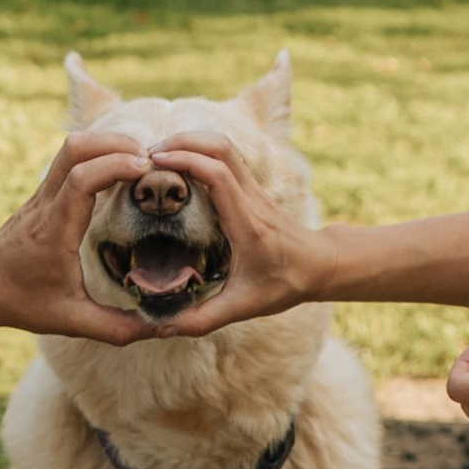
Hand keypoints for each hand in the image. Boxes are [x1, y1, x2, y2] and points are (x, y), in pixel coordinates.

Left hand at [0, 131, 153, 342]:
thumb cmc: (22, 302)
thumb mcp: (71, 322)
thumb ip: (118, 328)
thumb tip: (163, 329)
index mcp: (54, 232)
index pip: (81, 181)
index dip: (116, 166)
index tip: (146, 172)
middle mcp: (46, 205)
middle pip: (76, 149)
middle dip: (118, 145)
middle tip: (151, 162)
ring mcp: (42, 193)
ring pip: (72, 146)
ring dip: (108, 143)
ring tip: (140, 161)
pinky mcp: (44, 190)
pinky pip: (70, 157)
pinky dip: (99, 152)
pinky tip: (121, 168)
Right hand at [143, 132, 328, 335]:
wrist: (318, 266)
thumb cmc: (283, 285)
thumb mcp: (243, 307)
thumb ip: (204, 318)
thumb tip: (165, 326)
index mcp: (248, 224)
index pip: (219, 176)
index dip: (186, 162)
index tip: (155, 164)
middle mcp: (252, 200)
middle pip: (221, 148)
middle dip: (182, 142)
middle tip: (149, 155)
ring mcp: (254, 190)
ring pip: (225, 146)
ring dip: (191, 141)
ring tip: (159, 155)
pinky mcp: (252, 188)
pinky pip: (226, 157)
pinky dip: (200, 150)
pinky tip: (179, 163)